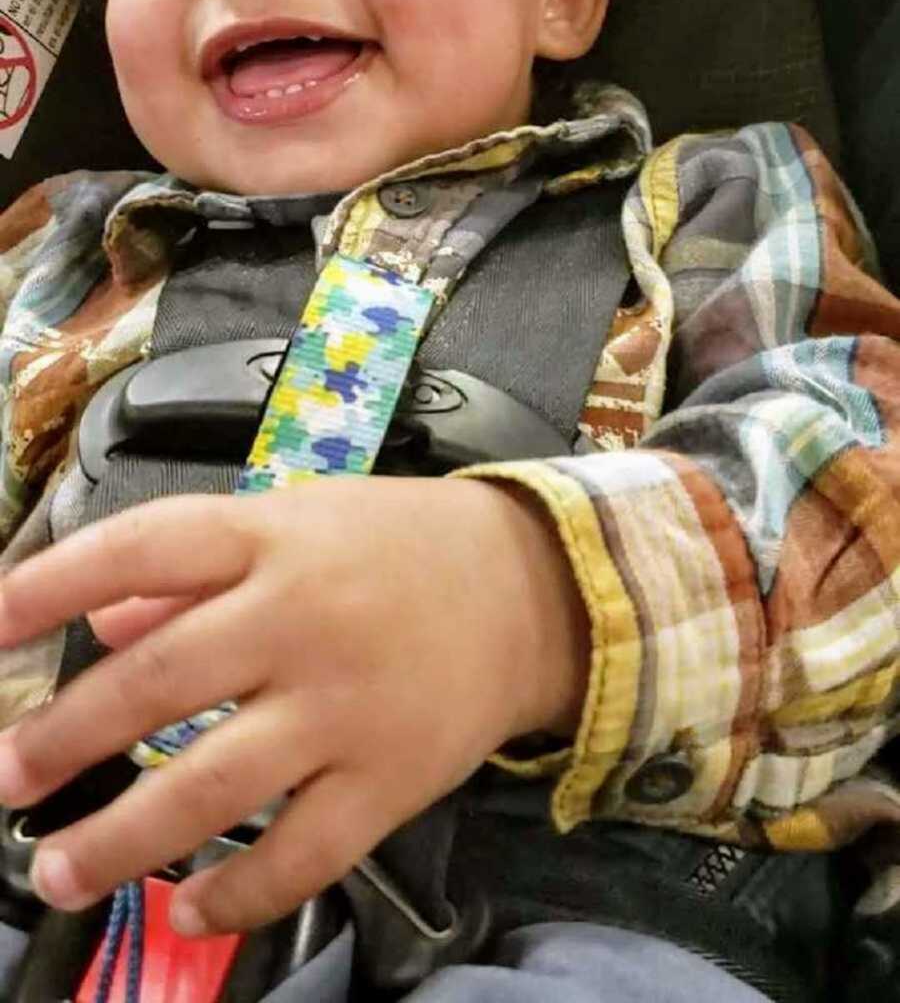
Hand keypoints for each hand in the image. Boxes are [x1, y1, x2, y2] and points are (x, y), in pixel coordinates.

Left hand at [0, 477, 587, 933]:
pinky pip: (301, 855)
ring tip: (57, 868)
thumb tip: (98, 621)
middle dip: (65, 735)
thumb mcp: (297, 522)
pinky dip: (237, 894)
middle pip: (160, 681)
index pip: (144, 548)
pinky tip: (188, 909)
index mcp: (272, 537)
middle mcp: (301, 617)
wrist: (533, 589)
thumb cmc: (394, 548)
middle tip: (4, 778)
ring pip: (214, 785)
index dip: (55, 583)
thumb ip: (195, 568)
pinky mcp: (390, 781)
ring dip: (123, 838)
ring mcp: (346, 706)